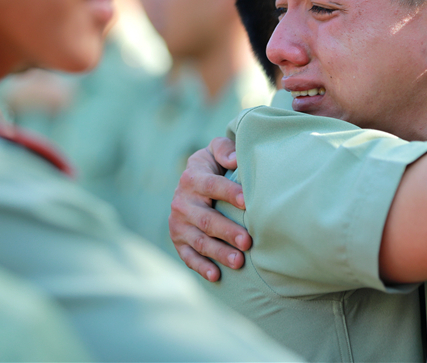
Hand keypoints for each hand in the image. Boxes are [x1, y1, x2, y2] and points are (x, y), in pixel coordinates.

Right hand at [169, 137, 251, 280]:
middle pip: (206, 219)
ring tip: (239, 262)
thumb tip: (234, 159)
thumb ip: (224, 149)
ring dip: (219, 253)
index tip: (248, 202)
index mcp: (192, 178)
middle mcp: (182, 202)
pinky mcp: (178, 240)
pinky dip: (200, 267)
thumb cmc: (213, 166)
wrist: (192, 181)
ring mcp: (179, 223)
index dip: (229, 193)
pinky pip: (188, 256)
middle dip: (228, 231)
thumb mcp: (215, 151)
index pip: (211, 186)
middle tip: (248, 242)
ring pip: (199, 240)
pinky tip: (216, 276)